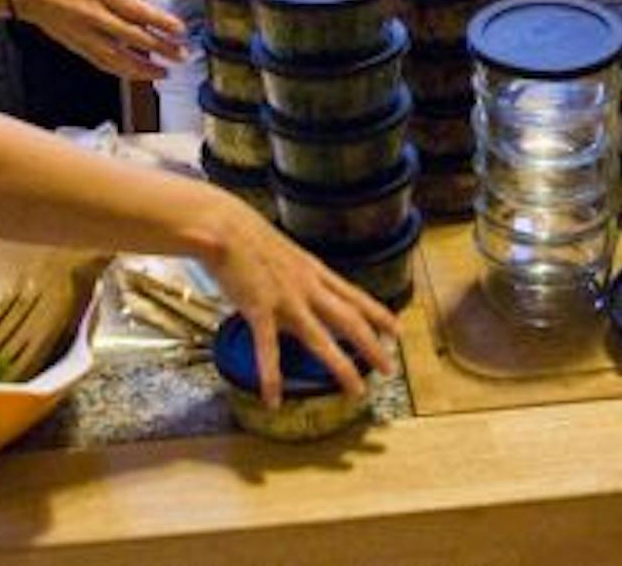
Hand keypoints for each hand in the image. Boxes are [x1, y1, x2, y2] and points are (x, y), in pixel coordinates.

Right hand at [11, 0, 185, 80]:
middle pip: (132, 37)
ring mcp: (84, 34)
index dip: (160, 22)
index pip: (136, 10)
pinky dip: (123, 72)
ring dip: (144, 67)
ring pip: (118, 57)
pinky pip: (103, 63)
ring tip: (166, 71)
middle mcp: (93, 15)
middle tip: (182, 53)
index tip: (180, 29)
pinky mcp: (77, 45)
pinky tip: (139, 74)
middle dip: (160, 48)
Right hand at [200, 192, 398, 407]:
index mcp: (313, 270)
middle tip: (390, 369)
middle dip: (372, 345)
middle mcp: (307, 285)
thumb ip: (293, 273)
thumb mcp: (282, 252)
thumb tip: (300, 289)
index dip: (378, 314)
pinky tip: (273, 399)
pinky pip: (267, 348)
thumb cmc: (248, 236)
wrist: (223, 223)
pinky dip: (271, 376)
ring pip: (320, 339)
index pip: (354, 295)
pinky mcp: (258, 308)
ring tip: (357, 391)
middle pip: (350, 319)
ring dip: (341, 367)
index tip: (397, 330)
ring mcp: (285, 298)